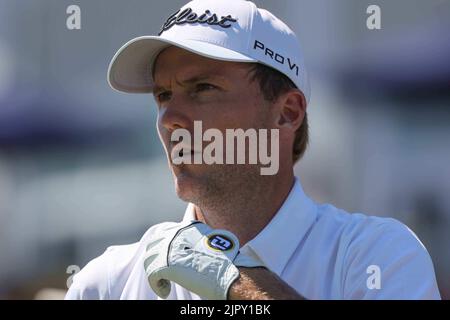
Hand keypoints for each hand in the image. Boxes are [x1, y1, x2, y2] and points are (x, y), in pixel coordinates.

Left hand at [143, 221, 264, 299]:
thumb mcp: (211, 241)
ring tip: (166, 283)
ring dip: (155, 272)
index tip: (166, 258)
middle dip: (156, 258)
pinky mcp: (165, 264)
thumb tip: (188, 250)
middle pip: (154, 243)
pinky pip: (152, 275)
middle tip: (163, 272)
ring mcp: (169, 248)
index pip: (165, 231)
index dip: (163, 246)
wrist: (228, 271)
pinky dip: (157, 286)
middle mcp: (176, 233)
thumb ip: (196, 241)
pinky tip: (165, 291)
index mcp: (187, 227)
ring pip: (150, 259)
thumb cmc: (226, 262)